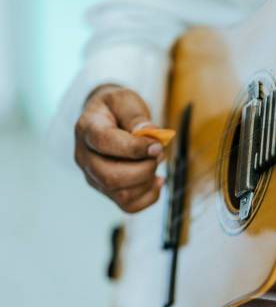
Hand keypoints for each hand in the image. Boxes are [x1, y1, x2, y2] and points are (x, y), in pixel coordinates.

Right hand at [74, 85, 163, 212]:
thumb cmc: (117, 109)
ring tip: (155, 163)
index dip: (134, 147)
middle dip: (143, 169)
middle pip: (111, 177)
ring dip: (147, 181)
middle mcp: (84, 157)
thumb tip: (149, 134)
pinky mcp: (107, 190)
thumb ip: (136, 116)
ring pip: (122, 195)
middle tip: (158, 154)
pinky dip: (149, 196)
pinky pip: (129, 206)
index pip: (105, 143)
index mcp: (86, 129)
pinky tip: (156, 180)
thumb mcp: (126, 100)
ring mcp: (93, 177)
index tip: (157, 145)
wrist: (109, 119)